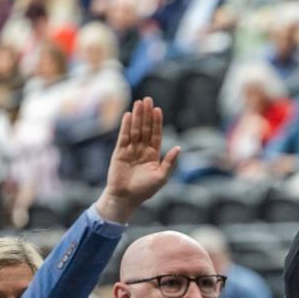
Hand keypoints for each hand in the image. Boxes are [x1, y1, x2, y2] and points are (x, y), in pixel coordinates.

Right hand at [94, 97, 180, 223]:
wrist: (126, 198)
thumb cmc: (144, 190)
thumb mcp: (161, 177)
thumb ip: (169, 162)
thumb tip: (179, 147)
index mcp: (153, 154)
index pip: (155, 134)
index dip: (157, 122)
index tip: (158, 109)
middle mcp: (142, 150)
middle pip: (145, 128)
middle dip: (146, 114)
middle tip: (148, 99)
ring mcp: (130, 150)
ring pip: (134, 129)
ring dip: (136, 116)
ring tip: (139, 102)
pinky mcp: (119, 152)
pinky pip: (123, 136)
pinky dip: (126, 126)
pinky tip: (128, 115)